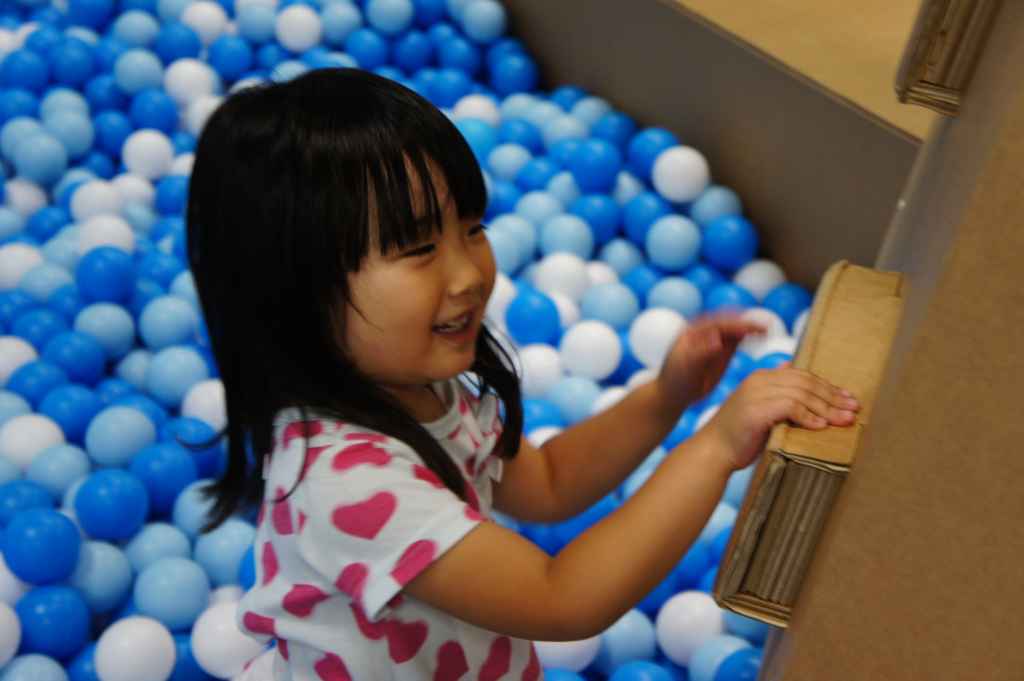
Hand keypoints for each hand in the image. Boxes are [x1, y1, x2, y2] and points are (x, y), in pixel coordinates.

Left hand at [656, 314, 766, 412]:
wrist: (674, 393)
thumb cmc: (675, 380)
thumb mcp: (686, 367)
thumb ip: (701, 353)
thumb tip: (717, 341)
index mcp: (692, 331)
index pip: (716, 323)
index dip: (733, 324)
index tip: (748, 328)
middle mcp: (704, 332)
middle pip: (728, 322)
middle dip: (745, 323)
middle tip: (763, 326)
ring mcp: (715, 339)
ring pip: (735, 328)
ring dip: (750, 327)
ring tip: (766, 329)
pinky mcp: (723, 349)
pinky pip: (738, 338)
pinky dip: (749, 336)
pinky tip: (761, 336)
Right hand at [700, 364, 860, 469]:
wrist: (714, 451)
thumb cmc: (740, 436)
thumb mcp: (761, 410)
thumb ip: (780, 398)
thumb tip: (800, 383)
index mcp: (762, 377)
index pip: (802, 376)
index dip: (827, 387)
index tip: (848, 399)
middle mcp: (759, 380)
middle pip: (806, 383)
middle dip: (833, 396)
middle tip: (854, 409)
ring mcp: (756, 393)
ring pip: (801, 394)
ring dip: (827, 408)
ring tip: (844, 420)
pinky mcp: (756, 409)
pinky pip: (790, 407)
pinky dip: (808, 416)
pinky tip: (821, 427)